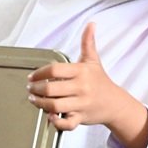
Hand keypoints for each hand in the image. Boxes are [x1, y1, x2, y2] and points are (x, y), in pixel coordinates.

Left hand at [27, 22, 147, 147]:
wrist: (116, 103)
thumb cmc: (101, 82)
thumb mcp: (94, 61)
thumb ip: (88, 43)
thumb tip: (91, 25)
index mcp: (82, 72)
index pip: (54, 70)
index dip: (38, 73)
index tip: (32, 77)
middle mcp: (82, 87)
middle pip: (50, 89)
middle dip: (35, 89)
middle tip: (31, 89)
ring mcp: (82, 103)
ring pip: (54, 106)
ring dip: (40, 104)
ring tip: (35, 100)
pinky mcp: (81, 117)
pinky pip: (65, 123)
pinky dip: (55, 121)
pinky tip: (50, 116)